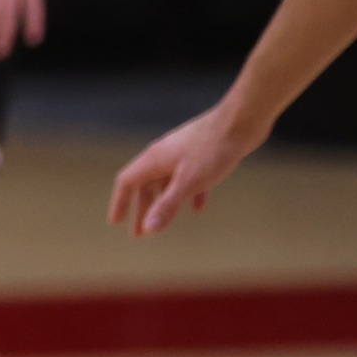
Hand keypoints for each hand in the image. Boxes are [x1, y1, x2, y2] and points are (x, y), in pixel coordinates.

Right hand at [107, 105, 264, 237]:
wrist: (240, 122)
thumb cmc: (213, 150)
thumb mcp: (188, 182)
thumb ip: (167, 206)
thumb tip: (149, 229)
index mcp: (154, 159)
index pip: (126, 182)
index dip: (119, 203)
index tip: (116, 223)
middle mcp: (163, 155)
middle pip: (145, 185)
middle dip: (141, 210)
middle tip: (138, 234)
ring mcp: (181, 154)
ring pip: (165, 183)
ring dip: (162, 204)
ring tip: (162, 223)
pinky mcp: (199, 155)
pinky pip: (187, 179)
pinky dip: (187, 195)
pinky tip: (196, 209)